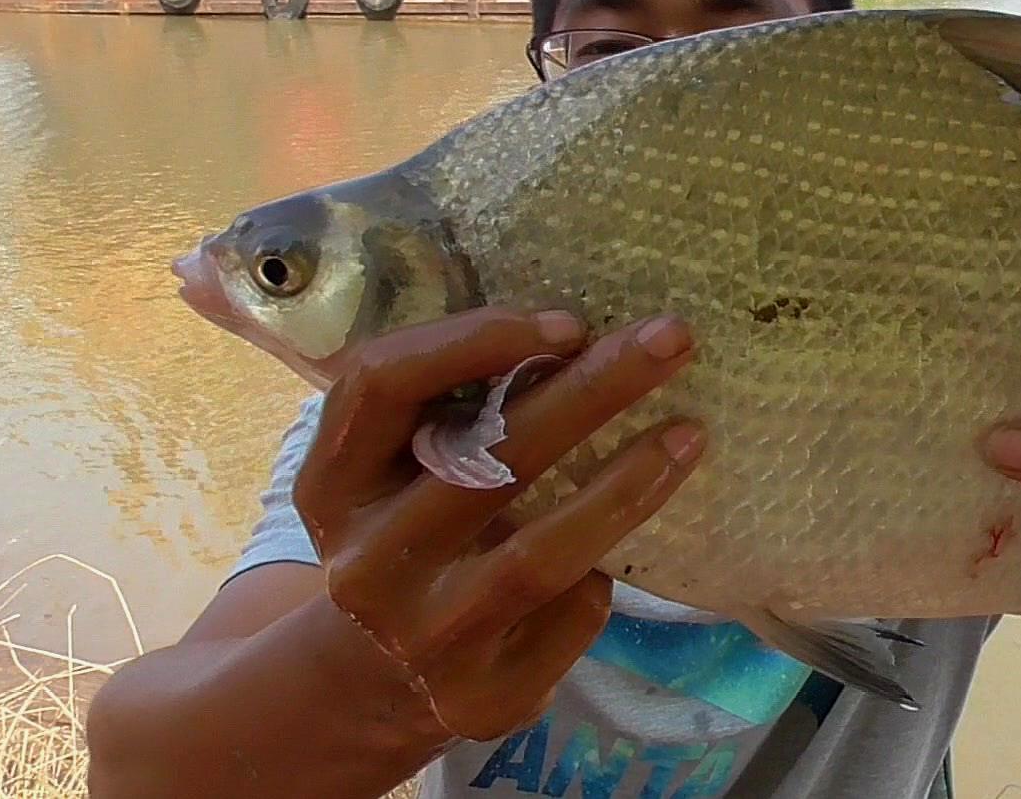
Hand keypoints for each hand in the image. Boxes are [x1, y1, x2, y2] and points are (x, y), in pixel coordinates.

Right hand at [292, 307, 702, 741]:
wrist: (377, 682)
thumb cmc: (413, 535)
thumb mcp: (396, 472)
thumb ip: (454, 412)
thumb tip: (585, 340)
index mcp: (332, 486)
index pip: (380, 386)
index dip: (473, 341)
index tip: (568, 322)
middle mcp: (365, 562)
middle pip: (485, 460)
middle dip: (590, 389)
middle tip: (670, 339)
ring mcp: (420, 637)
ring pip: (537, 554)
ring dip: (623, 486)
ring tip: (688, 435)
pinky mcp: (479, 697)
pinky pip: (569, 615)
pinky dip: (607, 576)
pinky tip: (634, 549)